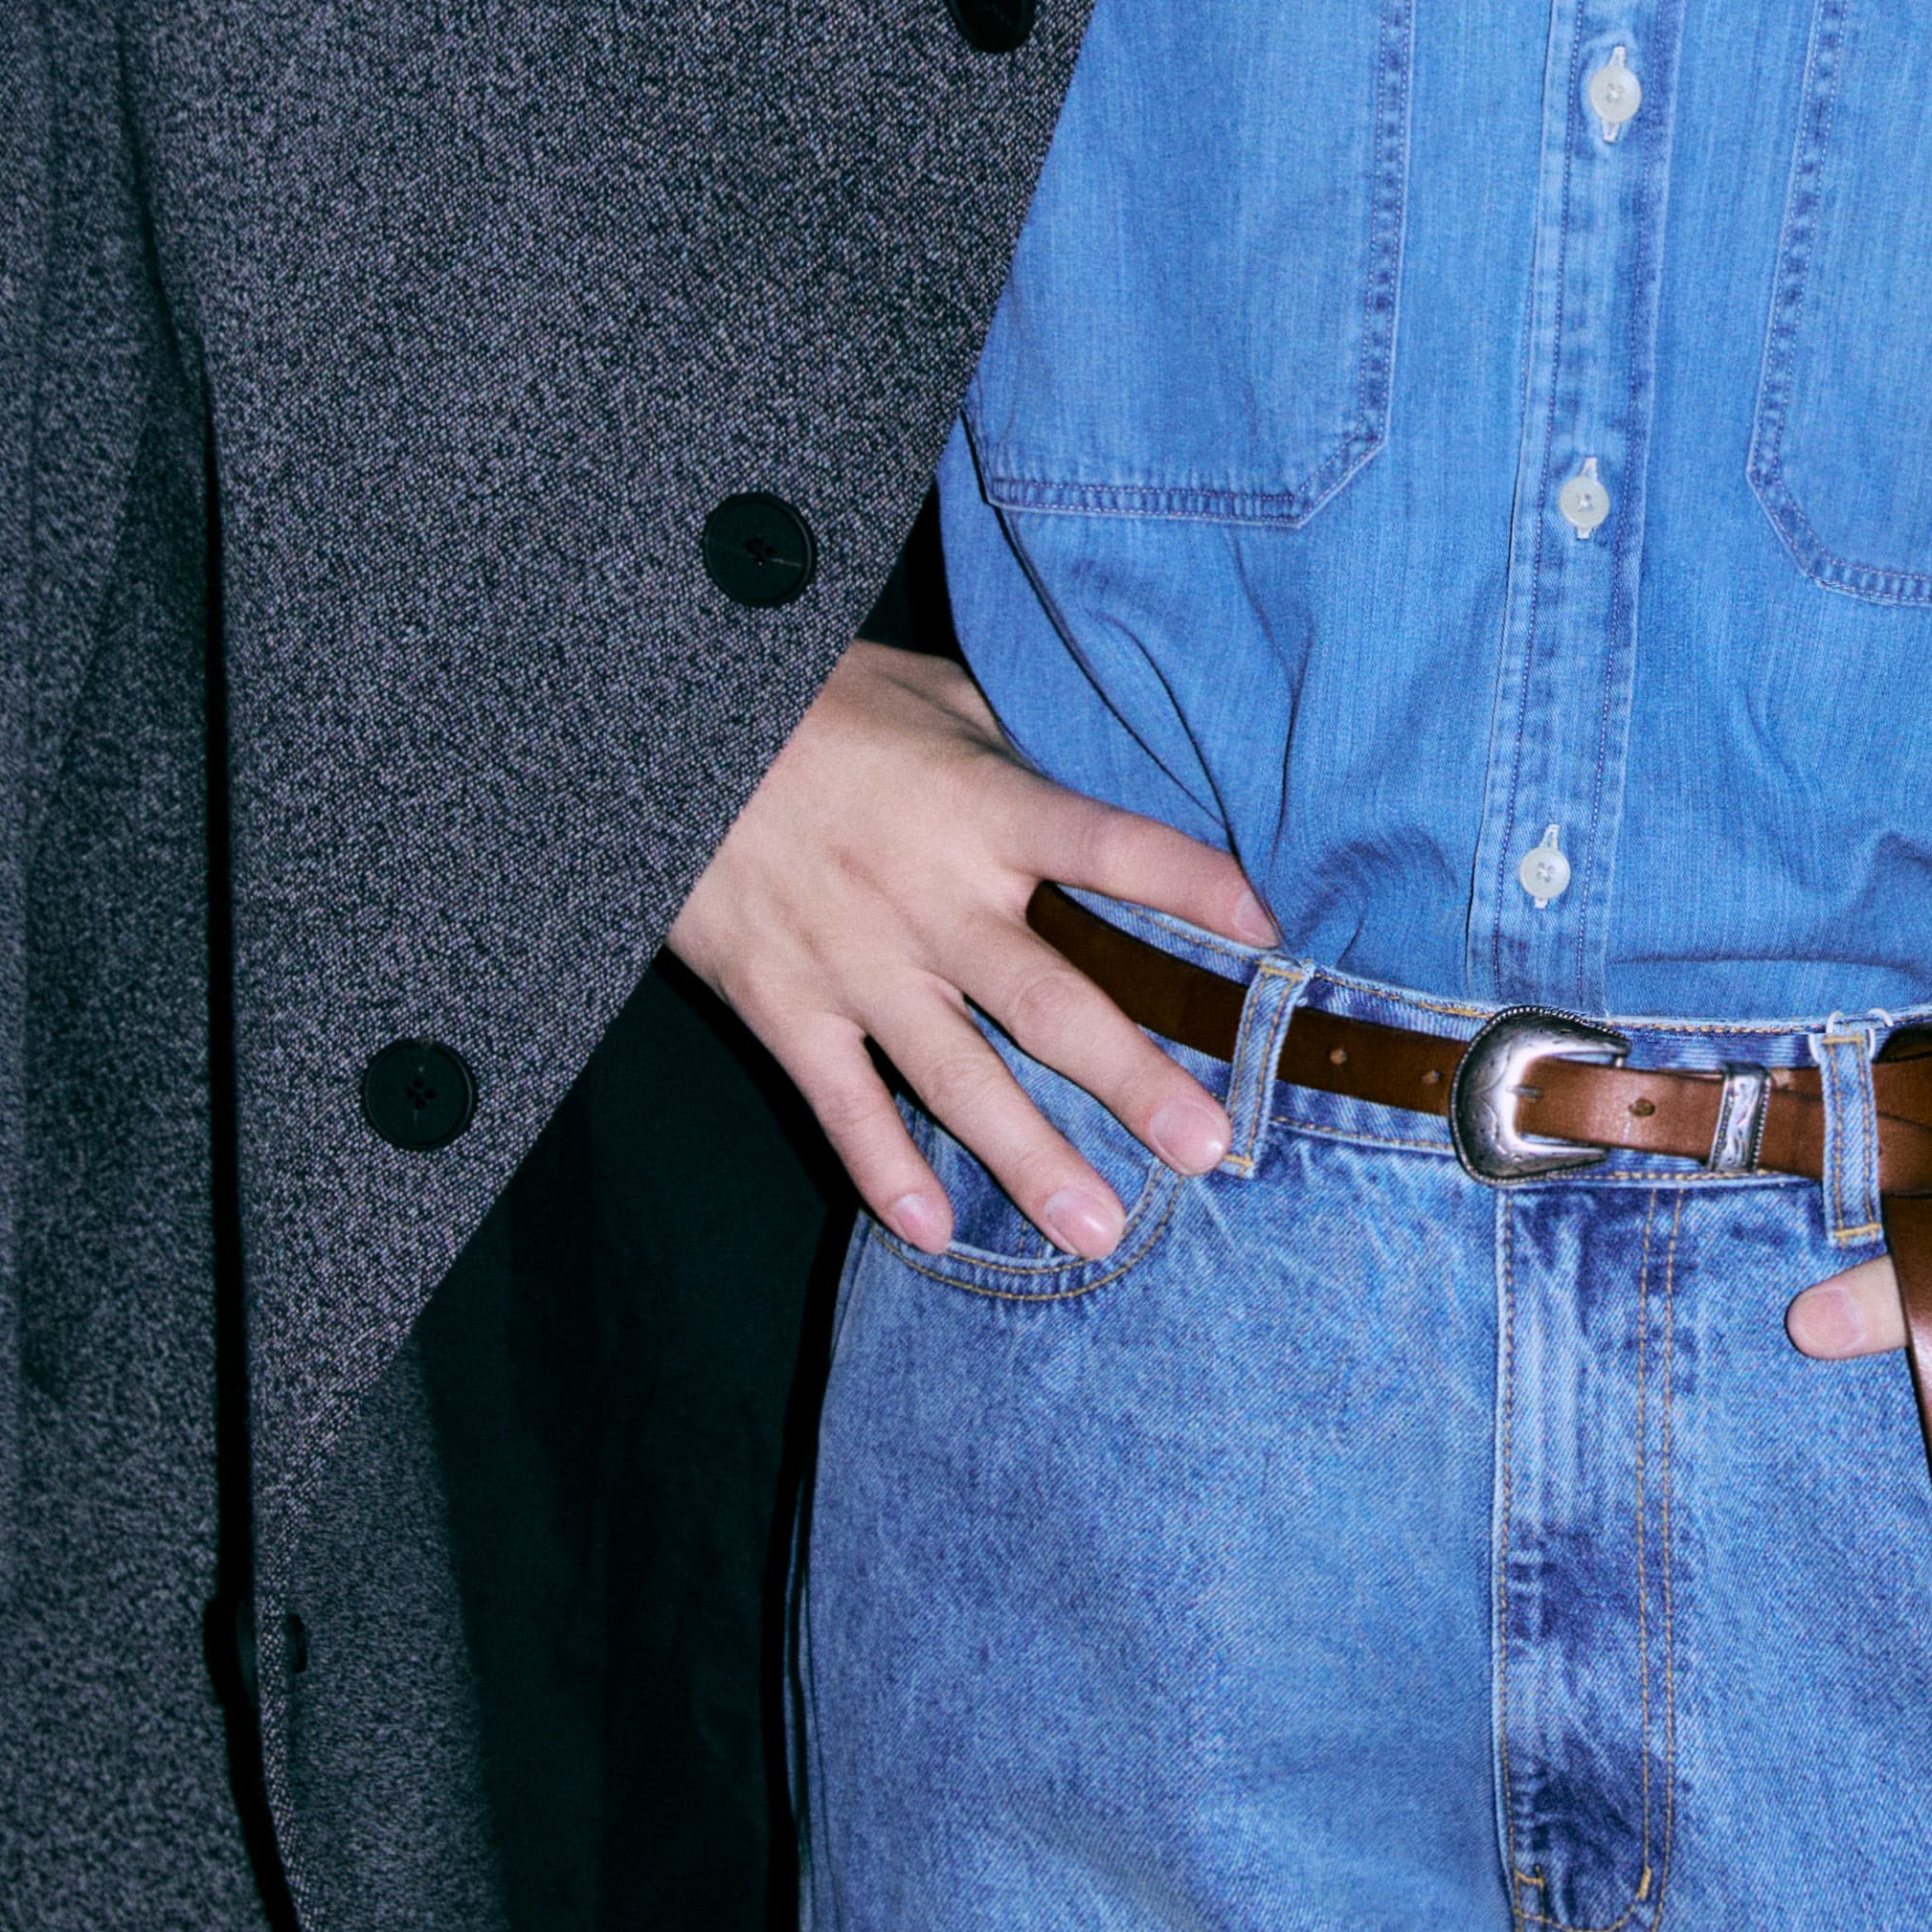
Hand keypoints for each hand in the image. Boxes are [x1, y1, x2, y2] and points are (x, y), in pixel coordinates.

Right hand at [667, 643, 1277, 1255]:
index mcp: (981, 806)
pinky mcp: (786, 1005)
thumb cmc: (814, 703)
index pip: (1108, 846)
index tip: (1269, 935)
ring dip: (1031, 1160)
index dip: (1191, 885)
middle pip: (1052, 1000)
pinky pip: (843, 1104)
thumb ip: (1016, 758)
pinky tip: (935, 1233)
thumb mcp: (933, 699)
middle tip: (1212, 1148)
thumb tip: (1096, 803)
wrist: (662, 734)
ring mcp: (856, 961)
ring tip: (1102, 1231)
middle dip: (1135, 1080)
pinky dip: (885, 1170)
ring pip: (959, 1078)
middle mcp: (930, 896)